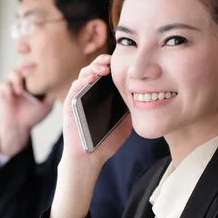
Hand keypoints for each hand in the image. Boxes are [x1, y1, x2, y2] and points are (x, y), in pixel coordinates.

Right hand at [0, 69, 53, 156]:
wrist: (19, 126)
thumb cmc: (33, 115)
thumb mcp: (47, 105)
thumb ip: (52, 94)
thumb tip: (59, 84)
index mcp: (33, 81)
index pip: (35, 67)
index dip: (38, 68)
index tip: (42, 75)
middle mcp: (23, 80)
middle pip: (24, 66)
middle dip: (27, 71)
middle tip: (31, 80)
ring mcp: (12, 84)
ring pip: (13, 73)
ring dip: (17, 80)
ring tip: (20, 91)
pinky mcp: (2, 91)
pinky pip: (3, 84)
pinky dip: (8, 89)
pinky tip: (12, 97)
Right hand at [61, 54, 132, 168]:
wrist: (90, 158)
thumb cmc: (106, 142)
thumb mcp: (125, 123)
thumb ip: (132, 110)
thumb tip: (147, 97)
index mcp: (102, 94)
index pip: (106, 72)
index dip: (113, 64)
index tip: (123, 60)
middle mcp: (90, 92)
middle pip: (95, 68)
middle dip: (103, 61)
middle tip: (112, 60)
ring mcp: (79, 97)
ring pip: (84, 74)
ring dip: (93, 68)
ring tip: (104, 68)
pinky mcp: (70, 103)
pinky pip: (75, 87)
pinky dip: (83, 80)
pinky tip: (92, 78)